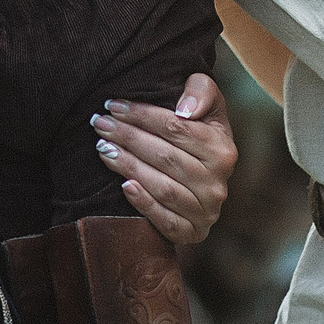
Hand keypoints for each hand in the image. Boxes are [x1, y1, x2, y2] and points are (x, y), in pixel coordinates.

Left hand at [89, 74, 236, 243]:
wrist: (203, 179)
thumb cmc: (199, 133)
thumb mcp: (208, 105)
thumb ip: (201, 91)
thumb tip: (185, 110)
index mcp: (223, 150)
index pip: (177, 129)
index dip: (142, 115)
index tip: (112, 105)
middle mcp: (218, 183)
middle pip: (166, 156)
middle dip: (129, 137)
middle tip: (100, 124)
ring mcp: (206, 211)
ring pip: (162, 187)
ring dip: (128, 166)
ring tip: (103, 148)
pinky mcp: (193, 233)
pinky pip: (165, 220)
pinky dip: (143, 203)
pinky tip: (123, 185)